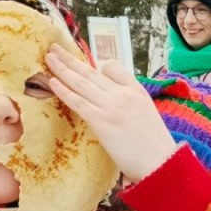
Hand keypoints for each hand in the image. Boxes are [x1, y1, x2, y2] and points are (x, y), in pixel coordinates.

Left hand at [46, 44, 177, 181]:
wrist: (162, 162)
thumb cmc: (155, 146)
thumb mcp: (147, 114)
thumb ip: (130, 103)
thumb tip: (113, 102)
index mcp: (136, 90)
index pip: (113, 67)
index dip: (97, 66)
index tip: (87, 67)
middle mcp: (123, 94)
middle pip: (91, 71)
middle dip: (70, 59)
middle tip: (54, 48)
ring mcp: (111, 106)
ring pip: (81, 83)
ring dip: (62, 69)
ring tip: (49, 58)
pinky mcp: (102, 122)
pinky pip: (78, 102)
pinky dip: (63, 91)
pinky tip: (52, 82)